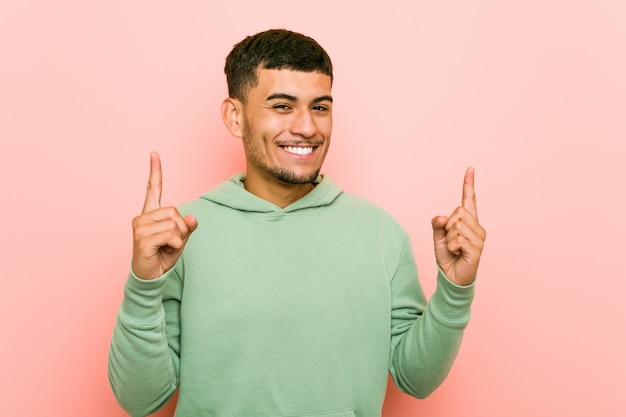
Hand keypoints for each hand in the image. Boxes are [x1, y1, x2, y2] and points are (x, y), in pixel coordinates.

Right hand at [131, 152, 197, 279]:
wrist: (150, 275)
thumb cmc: (163, 255)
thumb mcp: (180, 239)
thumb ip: (186, 227)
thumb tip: (192, 218)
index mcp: (151, 214)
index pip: (153, 189)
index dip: (155, 172)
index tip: (154, 154)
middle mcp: (142, 217)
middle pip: (175, 211)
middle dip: (182, 229)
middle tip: (172, 242)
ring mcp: (140, 227)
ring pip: (174, 224)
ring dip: (178, 239)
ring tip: (167, 247)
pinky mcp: (141, 239)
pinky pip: (170, 236)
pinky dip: (175, 246)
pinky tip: (164, 251)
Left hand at [431, 167, 485, 285]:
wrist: (452, 277)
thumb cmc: (448, 257)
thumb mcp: (439, 238)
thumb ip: (438, 225)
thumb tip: (440, 216)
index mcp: (469, 222)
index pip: (469, 200)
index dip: (468, 184)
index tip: (470, 169)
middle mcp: (477, 228)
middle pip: (458, 211)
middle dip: (448, 224)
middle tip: (450, 240)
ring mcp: (479, 238)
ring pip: (457, 224)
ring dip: (449, 238)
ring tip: (455, 248)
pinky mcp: (477, 249)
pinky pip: (458, 239)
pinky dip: (452, 246)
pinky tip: (457, 253)